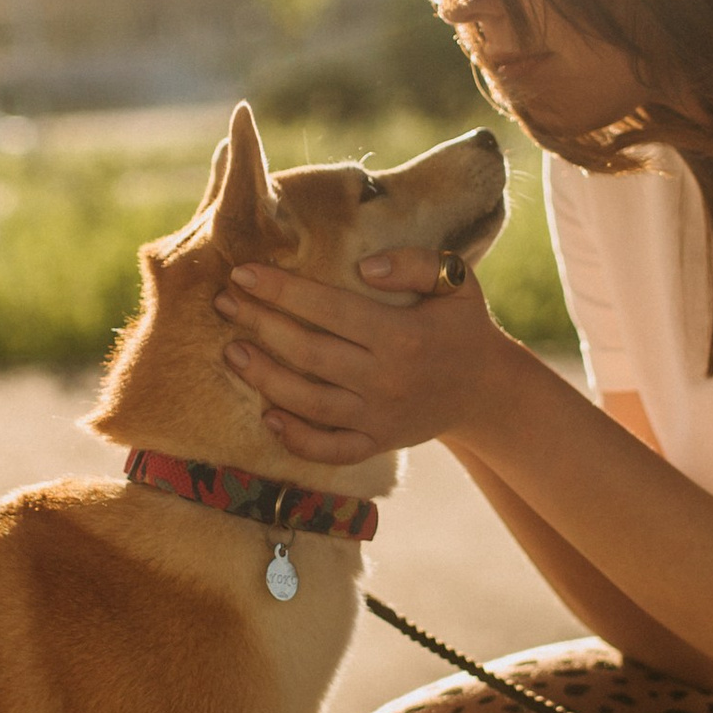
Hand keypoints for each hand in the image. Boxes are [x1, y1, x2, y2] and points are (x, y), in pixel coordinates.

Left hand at [215, 245, 516, 465]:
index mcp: (402, 335)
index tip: (243, 272)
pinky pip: (329, 449)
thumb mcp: (456, 281)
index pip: (329, 309)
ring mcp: (380, 417)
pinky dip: (295, 438)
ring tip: (231, 352)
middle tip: (224, 303)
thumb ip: (414, 263)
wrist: (487, 390)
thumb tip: (364, 268)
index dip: (282, 290)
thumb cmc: (462, 325)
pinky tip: (266, 414)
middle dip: (260, 326)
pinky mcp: (377, 443)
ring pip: (309, 403)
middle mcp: (387, 379)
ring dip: (264, 378)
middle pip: (309, 353)